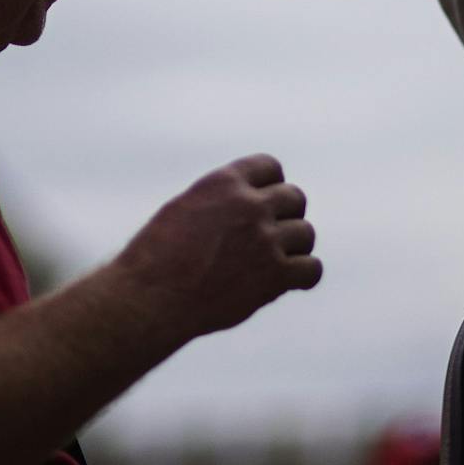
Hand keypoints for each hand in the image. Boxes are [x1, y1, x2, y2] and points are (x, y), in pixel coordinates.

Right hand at [117, 154, 320, 339]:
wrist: (151, 297)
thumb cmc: (156, 258)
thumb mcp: (185, 210)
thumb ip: (220, 203)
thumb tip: (246, 205)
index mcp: (224, 182)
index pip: (270, 166)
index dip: (270, 185)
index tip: (263, 203)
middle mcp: (250, 205)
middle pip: (294, 198)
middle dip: (286, 215)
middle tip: (269, 236)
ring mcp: (265, 240)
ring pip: (306, 233)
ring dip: (294, 247)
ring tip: (274, 262)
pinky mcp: (274, 275)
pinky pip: (312, 269)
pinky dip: (304, 275)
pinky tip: (291, 281)